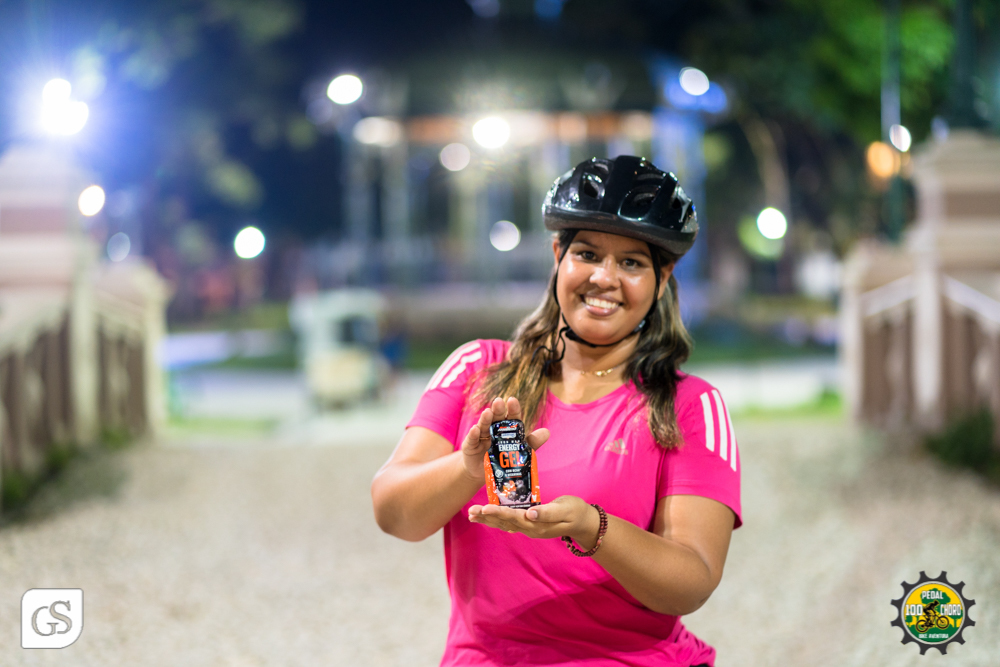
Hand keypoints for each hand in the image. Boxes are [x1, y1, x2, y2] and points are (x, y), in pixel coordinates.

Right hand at [459, 396, 549, 483]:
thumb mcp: (520, 453)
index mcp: (507, 430)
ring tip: (487, 413)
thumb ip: (532, 443)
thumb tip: (547, 432)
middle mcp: (494, 430)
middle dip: (497, 410)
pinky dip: (473, 435)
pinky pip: (472, 440)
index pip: (511, 417)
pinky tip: (475, 430)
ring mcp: (481, 437)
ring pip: (483, 426)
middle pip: (496, 418)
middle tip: (499, 401)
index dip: (512, 409)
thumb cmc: (504, 460)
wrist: (487, 474)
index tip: (512, 400)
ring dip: (485, 419)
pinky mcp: (470, 447)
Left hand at [468, 495, 600, 547]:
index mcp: (537, 525)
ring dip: (488, 520)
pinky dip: (496, 520)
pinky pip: (509, 524)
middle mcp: (530, 529)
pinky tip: (487, 518)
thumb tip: (530, 513)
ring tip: (472, 515)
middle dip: (487, 517)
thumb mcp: (565, 509)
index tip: (485, 508)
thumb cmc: (576, 512)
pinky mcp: (530, 525)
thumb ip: (548, 512)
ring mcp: (529, 529)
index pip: (514, 518)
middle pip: (504, 523)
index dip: (499, 513)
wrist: (584, 522)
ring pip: (504, 525)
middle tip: (470, 511)